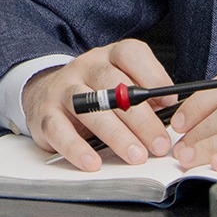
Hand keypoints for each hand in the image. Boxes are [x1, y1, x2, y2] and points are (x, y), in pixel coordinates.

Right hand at [21, 39, 175, 171]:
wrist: (44, 94)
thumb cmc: (94, 94)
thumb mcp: (119, 84)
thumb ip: (144, 95)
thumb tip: (172, 113)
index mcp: (108, 56)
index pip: (131, 54)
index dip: (153, 75)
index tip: (170, 102)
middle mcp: (85, 67)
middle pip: (113, 85)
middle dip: (141, 118)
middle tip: (159, 144)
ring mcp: (63, 89)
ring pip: (90, 107)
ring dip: (116, 134)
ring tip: (135, 155)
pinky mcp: (45, 113)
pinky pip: (59, 130)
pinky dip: (76, 148)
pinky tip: (93, 162)